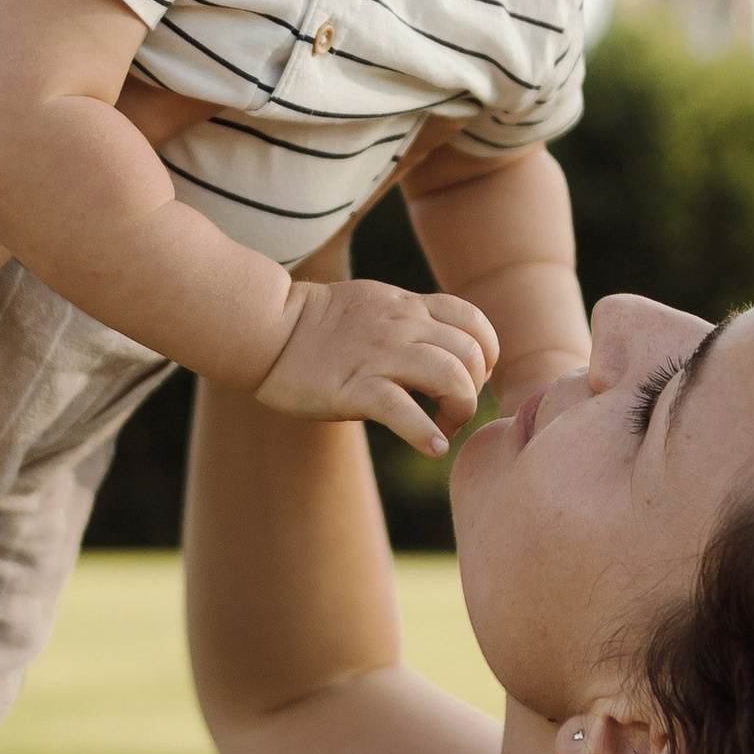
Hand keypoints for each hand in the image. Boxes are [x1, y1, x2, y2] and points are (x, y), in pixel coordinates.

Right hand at [254, 276, 496, 456]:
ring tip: (444, 430)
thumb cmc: (317, 325)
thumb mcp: (375, 305)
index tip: (473, 378)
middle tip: (453, 414)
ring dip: (460, 410)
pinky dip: (426, 434)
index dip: (486, 353)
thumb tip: (441, 352)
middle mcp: (402, 327)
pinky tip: (432, 448)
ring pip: (449, 377)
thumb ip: (410, 322)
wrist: (267, 328)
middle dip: (474, 390)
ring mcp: (380, 357)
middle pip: (469, 354)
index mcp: (408, 307)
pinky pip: (404, 411)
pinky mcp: (355, 388)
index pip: (473, 321)